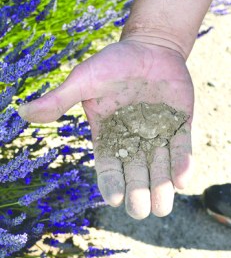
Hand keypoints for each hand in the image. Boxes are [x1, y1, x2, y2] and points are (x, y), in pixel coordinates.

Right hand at [18, 39, 193, 218]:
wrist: (148, 48)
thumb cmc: (113, 62)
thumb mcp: (84, 79)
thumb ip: (59, 99)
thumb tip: (21, 112)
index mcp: (110, 134)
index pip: (109, 166)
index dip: (111, 183)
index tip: (114, 199)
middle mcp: (134, 139)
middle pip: (136, 173)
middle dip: (138, 193)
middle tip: (140, 209)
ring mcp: (158, 133)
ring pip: (160, 167)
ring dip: (162, 188)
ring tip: (162, 206)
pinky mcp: (180, 124)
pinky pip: (181, 147)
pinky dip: (182, 164)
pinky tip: (182, 179)